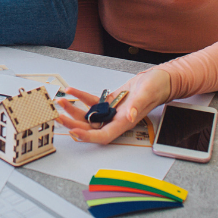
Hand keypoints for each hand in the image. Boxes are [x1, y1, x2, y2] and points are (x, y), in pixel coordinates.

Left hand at [55, 69, 171, 143]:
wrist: (159, 80)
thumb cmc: (156, 87)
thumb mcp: (147, 93)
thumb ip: (138, 105)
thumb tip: (129, 116)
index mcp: (125, 122)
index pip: (104, 135)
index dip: (88, 137)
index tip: (74, 132)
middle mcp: (116, 120)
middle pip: (91, 128)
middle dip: (73, 124)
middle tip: (58, 117)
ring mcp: (112, 112)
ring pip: (89, 116)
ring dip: (73, 111)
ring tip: (61, 102)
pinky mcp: (110, 103)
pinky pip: (92, 103)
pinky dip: (81, 98)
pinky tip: (72, 91)